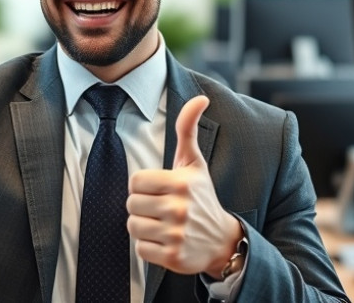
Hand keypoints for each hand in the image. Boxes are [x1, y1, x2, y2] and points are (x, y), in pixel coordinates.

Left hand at [126, 95, 242, 277]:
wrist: (222, 241)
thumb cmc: (201, 196)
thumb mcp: (194, 163)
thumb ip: (188, 129)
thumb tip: (200, 97)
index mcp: (182, 184)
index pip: (135, 182)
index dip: (142, 185)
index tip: (158, 189)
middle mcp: (180, 209)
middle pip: (131, 204)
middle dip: (141, 206)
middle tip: (159, 208)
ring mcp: (178, 235)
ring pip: (133, 226)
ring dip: (143, 226)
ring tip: (161, 224)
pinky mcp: (174, 257)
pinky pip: (140, 249)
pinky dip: (148, 246)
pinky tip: (164, 240)